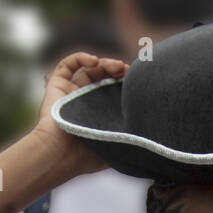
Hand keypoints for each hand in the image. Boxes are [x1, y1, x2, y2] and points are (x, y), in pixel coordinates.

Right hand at [33, 51, 128, 176]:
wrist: (61, 154)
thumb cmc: (89, 155)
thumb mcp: (119, 145)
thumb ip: (133, 137)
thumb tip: (155, 131)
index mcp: (99, 113)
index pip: (114, 91)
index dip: (125, 83)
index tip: (137, 82)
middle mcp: (85, 101)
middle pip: (103, 77)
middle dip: (117, 71)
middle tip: (129, 72)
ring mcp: (70, 92)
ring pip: (89, 69)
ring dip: (105, 63)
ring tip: (118, 66)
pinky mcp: (56, 85)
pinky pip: (67, 64)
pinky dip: (81, 57)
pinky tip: (94, 61)